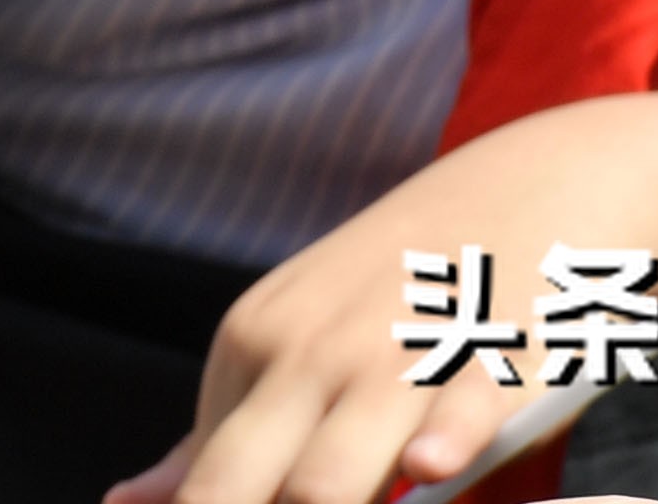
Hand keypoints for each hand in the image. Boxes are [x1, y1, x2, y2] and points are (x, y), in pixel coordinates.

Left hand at [115, 113, 657, 503]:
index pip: (207, 483)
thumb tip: (125, 500)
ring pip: (328, 477)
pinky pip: (458, 417)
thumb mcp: (292, 340)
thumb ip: (220, 435)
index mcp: (252, 347)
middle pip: (242, 484)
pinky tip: (426, 466)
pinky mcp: (498, 361)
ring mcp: (401, 357)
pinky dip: (442, 446)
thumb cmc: (402, 285)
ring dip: (321, 503)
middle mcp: (311, 352)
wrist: (531, 186)